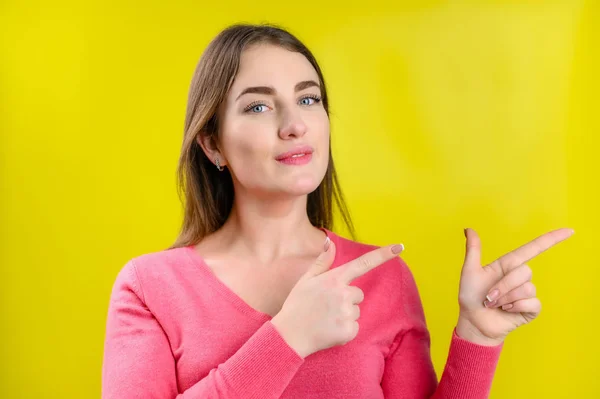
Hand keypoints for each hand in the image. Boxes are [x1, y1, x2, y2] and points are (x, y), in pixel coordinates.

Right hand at [271, 238, 403, 357]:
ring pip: (356, 311)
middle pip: (358, 294)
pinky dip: (345, 331)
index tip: (399, 247)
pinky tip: (329, 330)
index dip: (382, 255)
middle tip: (325, 308)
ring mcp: (346, 313)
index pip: (363, 264)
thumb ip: (321, 262)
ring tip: (325, 319)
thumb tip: (330, 243)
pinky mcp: (349, 331)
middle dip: (346, 300)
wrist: (289, 336)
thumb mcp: (305, 280)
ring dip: (345, 316)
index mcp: (334, 279)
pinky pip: (355, 328)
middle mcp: (343, 294)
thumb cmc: (296, 306)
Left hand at [455, 227, 573, 345]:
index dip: (551, 239)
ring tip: (494, 304)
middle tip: (488, 297)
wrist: (473, 321)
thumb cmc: (471, 296)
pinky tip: (506, 311)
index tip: (569, 231)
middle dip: (503, 286)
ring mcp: (527, 293)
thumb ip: (473, 249)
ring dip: (506, 298)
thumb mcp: (470, 271)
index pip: (533, 249)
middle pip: (524, 271)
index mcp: (508, 265)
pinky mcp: (531, 308)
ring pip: (527, 288)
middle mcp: (519, 277)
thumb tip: (468, 229)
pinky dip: (516, 307)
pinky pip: (531, 302)